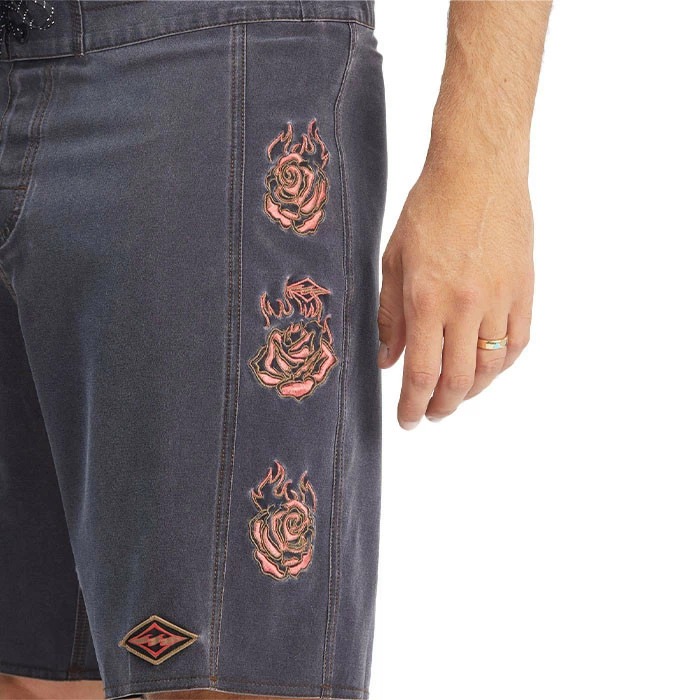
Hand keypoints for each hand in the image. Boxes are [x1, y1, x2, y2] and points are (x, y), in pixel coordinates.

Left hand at [377, 157, 533, 428]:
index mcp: (426, 298)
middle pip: (458, 380)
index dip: (412, 405)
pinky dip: (501, 365)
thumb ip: (389, 315)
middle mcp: (465, 305)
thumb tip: (387, 360)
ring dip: (472, 393)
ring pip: (491, 368)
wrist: (479, 170)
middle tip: (429, 415)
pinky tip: (486, 369)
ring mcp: (501, 299)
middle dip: (441, 407)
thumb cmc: (429, 208)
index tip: (407, 421)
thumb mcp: (394, 260)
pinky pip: (518, 342)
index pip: (421, 372)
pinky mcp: (525, 289)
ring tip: (455, 397)